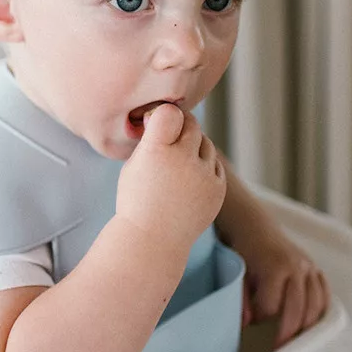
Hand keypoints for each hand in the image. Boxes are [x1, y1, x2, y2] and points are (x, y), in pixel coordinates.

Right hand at [116, 105, 225, 251]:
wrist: (153, 239)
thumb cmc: (137, 199)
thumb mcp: (134, 164)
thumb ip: (151, 138)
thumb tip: (166, 114)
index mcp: (155, 151)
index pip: (169, 112)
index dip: (166, 113)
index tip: (160, 121)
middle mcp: (182, 160)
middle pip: (191, 125)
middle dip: (182, 126)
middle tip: (173, 134)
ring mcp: (203, 176)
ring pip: (206, 143)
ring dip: (195, 146)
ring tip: (180, 160)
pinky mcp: (217, 189)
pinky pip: (215, 164)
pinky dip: (205, 166)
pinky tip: (190, 176)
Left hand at [233, 223, 330, 348]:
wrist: (257, 229)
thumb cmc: (245, 252)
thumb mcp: (239, 273)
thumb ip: (242, 299)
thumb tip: (247, 323)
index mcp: (275, 267)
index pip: (271, 306)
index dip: (261, 316)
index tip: (253, 317)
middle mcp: (297, 267)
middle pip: (298, 308)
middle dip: (288, 332)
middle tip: (280, 347)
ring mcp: (309, 267)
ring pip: (316, 304)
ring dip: (307, 324)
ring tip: (296, 337)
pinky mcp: (315, 269)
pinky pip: (324, 293)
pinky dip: (320, 309)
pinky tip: (311, 321)